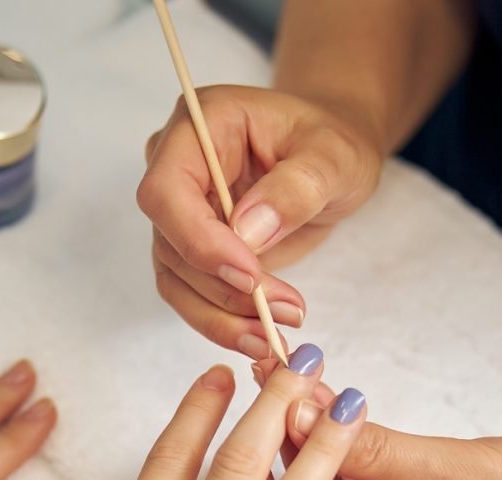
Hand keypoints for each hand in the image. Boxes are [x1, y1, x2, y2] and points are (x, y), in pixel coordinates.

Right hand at [137, 86, 383, 358]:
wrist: (329, 164)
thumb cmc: (332, 146)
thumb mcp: (334, 157)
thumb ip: (296, 187)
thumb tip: (247, 230)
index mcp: (202, 124)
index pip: (168, 191)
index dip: (200, 241)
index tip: (251, 275)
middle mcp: (177, 166)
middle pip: (170, 244)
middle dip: (222, 288)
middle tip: (282, 313)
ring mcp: (179, 212)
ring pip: (176, 280)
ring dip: (222, 316)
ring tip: (276, 333)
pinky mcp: (191, 250)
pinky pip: (192, 296)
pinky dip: (224, 321)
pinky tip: (263, 332)